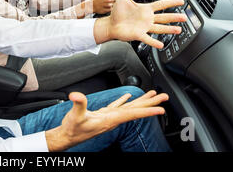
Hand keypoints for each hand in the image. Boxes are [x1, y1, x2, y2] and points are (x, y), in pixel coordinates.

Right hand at [46, 90, 168, 150]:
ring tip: (153, 96)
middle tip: (164, 97)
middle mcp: (113, 119)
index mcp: (110, 119)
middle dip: (151, 104)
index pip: (133, 114)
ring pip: (130, 108)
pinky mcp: (103, 115)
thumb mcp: (75, 116)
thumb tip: (76, 96)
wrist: (68, 136)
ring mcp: (109, 117)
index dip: (147, 111)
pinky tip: (129, 97)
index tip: (161, 109)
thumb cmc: (73, 129)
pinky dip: (124, 101)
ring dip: (142, 101)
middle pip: (136, 110)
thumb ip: (79, 104)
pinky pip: (118, 106)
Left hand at [94, 0, 186, 48]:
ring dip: (169, 29)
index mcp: (145, 9)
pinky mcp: (138, 34)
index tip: (181, 1)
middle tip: (185, 17)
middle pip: (164, 17)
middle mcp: (147, 19)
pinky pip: (148, 39)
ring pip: (159, 28)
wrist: (110, 24)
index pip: (161, 4)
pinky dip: (154, 42)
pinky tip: (161, 45)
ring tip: (179, 30)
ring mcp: (143, 27)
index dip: (171, 2)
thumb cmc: (117, 13)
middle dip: (175, 17)